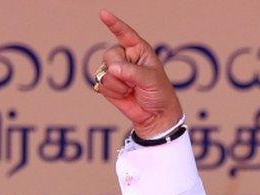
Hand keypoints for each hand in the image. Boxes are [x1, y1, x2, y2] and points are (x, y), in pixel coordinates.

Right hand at [97, 10, 182, 137]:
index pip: (125, 34)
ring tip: (131, 90)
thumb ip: (132, 72)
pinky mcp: (108, 84)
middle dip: (120, 71)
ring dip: (118, 85)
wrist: (155, 115)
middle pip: (110, 55)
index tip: (103, 13)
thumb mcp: (151, 80)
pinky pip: (101, 84)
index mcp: (139, 50)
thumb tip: (112, 69)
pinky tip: (124, 95)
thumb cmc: (159, 93)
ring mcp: (115, 71)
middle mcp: (125, 58)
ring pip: (104, 71)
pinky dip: (113, 92)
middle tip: (134, 83)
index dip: (114, 24)